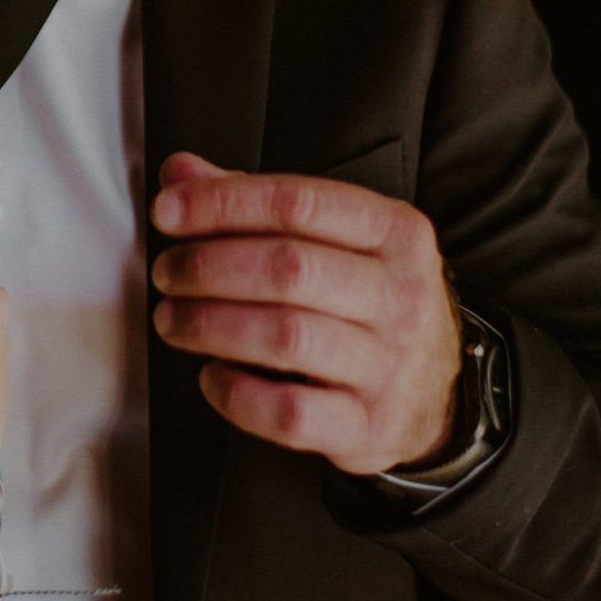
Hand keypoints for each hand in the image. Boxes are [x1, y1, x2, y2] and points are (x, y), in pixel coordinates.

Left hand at [149, 152, 462, 474]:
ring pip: (285, 337)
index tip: (167, 211)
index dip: (222, 203)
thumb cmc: (369, 304)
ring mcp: (391, 366)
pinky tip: (211, 376)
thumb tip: (180, 172)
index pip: (299, 202)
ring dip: (210, 325)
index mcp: (395, 233)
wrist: (434, 396)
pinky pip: (290, 412)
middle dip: (208, 266)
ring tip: (173, 320)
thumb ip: (254, 202)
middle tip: (167, 272)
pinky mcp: (371, 428)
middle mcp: (402, 296)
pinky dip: (236, 394)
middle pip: (288, 268)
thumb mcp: (334, 240)